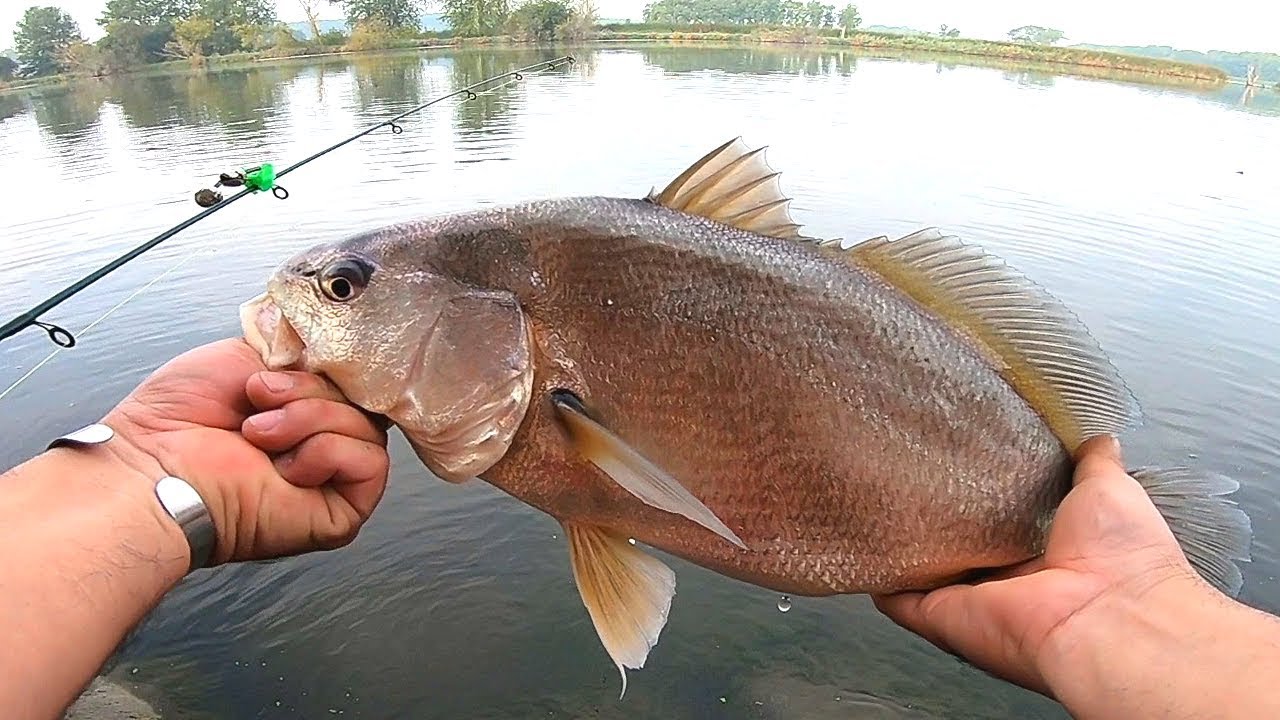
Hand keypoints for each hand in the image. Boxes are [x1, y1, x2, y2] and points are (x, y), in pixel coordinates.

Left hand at [102, 338, 389, 563]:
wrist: (155, 466)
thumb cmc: (178, 419)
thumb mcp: (246, 354)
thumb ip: (301, 350)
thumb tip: (339, 344)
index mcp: (302, 409)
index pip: (351, 377)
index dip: (331, 365)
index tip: (290, 363)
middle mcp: (320, 443)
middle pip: (360, 399)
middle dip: (308, 390)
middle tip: (259, 402)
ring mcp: (333, 478)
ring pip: (367, 427)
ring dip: (308, 419)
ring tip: (259, 434)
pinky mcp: (344, 511)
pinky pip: (370, 462)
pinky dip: (326, 452)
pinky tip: (284, 466)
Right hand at [872, 436, 1210, 695]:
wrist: (1112, 618)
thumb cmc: (1125, 560)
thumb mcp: (1112, 489)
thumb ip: (1095, 462)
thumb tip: (1097, 437)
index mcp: (1047, 556)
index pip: (1002, 524)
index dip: (980, 497)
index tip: (957, 467)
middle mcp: (1008, 583)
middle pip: (958, 549)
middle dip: (935, 518)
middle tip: (908, 479)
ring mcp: (974, 600)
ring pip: (923, 571)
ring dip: (900, 545)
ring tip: (876, 504)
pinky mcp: (943, 615)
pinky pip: (898, 599)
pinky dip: (878, 579)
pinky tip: (863, 551)